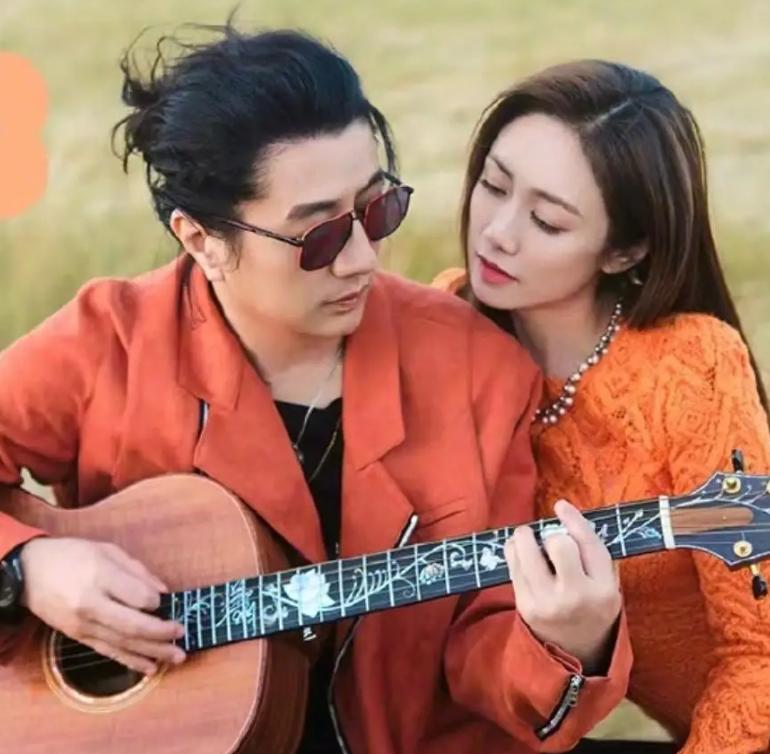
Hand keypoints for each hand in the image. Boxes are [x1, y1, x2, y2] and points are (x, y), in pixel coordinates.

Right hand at [21, 537, 185, 674]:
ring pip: (123, 643)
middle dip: (161, 633)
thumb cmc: (72, 555)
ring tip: (177, 657)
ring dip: (153, 652)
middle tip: (182, 634)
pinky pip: (108, 652)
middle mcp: (91, 604)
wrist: (29, 573)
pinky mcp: (78, 637)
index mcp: (100, 576)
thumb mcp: (106, 550)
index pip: (137, 596)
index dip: (156, 601)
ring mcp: (83, 625)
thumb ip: (136, 570)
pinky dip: (131, 661)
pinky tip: (150, 667)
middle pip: (132, 625)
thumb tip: (163, 591)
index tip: (165, 600)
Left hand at [505, 500, 621, 673]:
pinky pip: (513, 564)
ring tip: (528, 538)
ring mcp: (548, 602)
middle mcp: (577, 596)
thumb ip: (595, 555)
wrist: (576, 654)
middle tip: (549, 539)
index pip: (589, 544)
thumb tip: (567, 514)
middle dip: (552, 534)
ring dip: (525, 536)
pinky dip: (513, 550)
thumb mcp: (608, 587)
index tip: (560, 505)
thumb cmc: (593, 610)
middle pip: (559, 544)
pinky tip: (519, 550)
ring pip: (528, 551)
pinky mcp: (525, 606)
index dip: (573, 519)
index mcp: (605, 590)